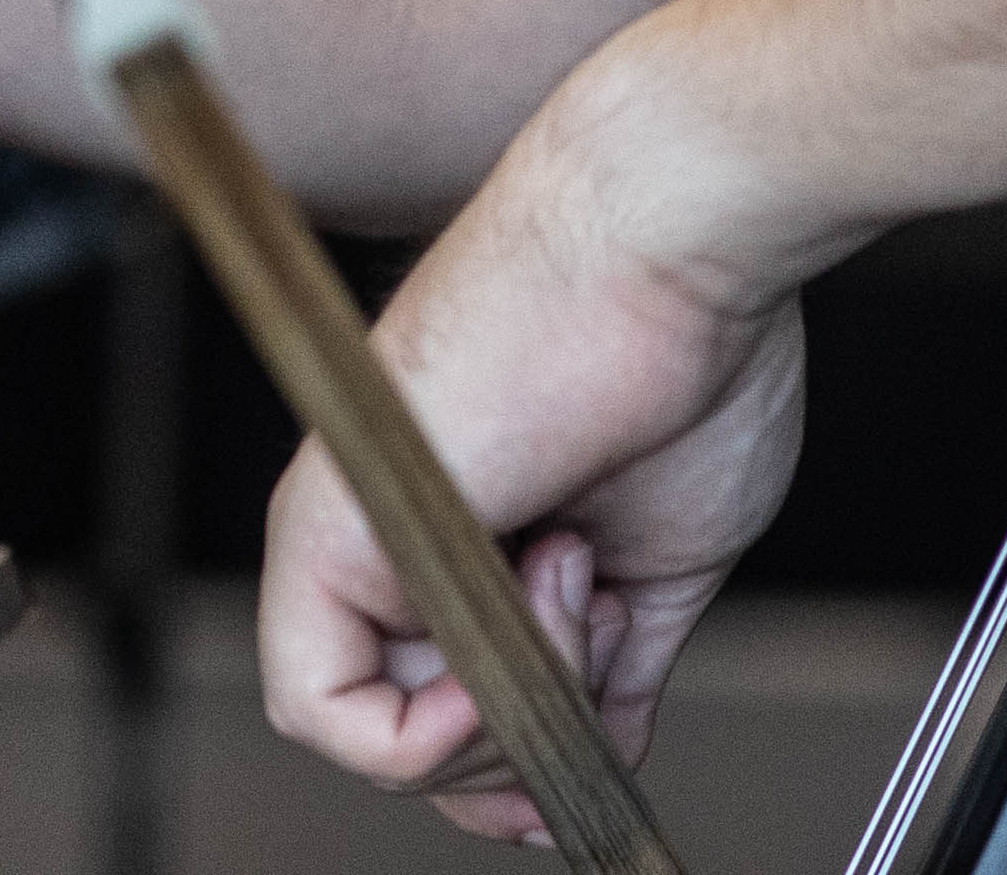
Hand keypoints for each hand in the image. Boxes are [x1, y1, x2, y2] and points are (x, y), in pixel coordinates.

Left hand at [253, 53, 819, 841]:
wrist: (678, 239)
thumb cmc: (687, 353)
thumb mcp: (661, 557)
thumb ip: (612, 662)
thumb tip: (603, 750)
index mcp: (463, 527)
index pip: (444, 706)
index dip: (510, 768)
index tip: (582, 764)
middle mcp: (394, 526)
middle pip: (418, 729)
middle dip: (526, 739)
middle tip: (597, 640)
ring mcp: (354, 520)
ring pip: (377, 733)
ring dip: (509, 709)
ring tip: (576, 571)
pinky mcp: (325, 517)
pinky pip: (319, 705)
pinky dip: (423, 734)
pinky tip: (517, 639)